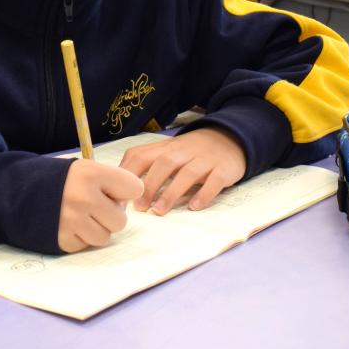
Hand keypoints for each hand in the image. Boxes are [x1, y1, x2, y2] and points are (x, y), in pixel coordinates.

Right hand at [57, 159, 143, 251]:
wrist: (17, 190)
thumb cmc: (59, 179)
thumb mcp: (83, 168)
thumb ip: (109, 181)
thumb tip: (129, 203)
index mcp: (91, 173)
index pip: (134, 188)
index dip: (124, 190)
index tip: (111, 189)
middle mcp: (83, 197)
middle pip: (121, 220)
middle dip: (110, 215)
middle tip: (95, 206)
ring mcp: (73, 221)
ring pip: (105, 237)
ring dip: (97, 229)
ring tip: (81, 216)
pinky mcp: (63, 239)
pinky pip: (86, 246)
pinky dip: (81, 237)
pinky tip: (69, 224)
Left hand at [120, 127, 246, 213]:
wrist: (230, 138)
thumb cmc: (191, 151)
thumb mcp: (167, 151)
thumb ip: (145, 162)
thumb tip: (119, 184)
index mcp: (166, 148)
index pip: (141, 155)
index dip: (128, 173)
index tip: (119, 194)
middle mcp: (184, 151)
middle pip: (164, 164)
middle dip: (150, 185)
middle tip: (139, 208)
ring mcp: (205, 159)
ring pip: (188, 173)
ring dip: (172, 192)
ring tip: (160, 211)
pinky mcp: (223, 169)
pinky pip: (214, 180)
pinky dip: (205, 193)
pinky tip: (194, 207)